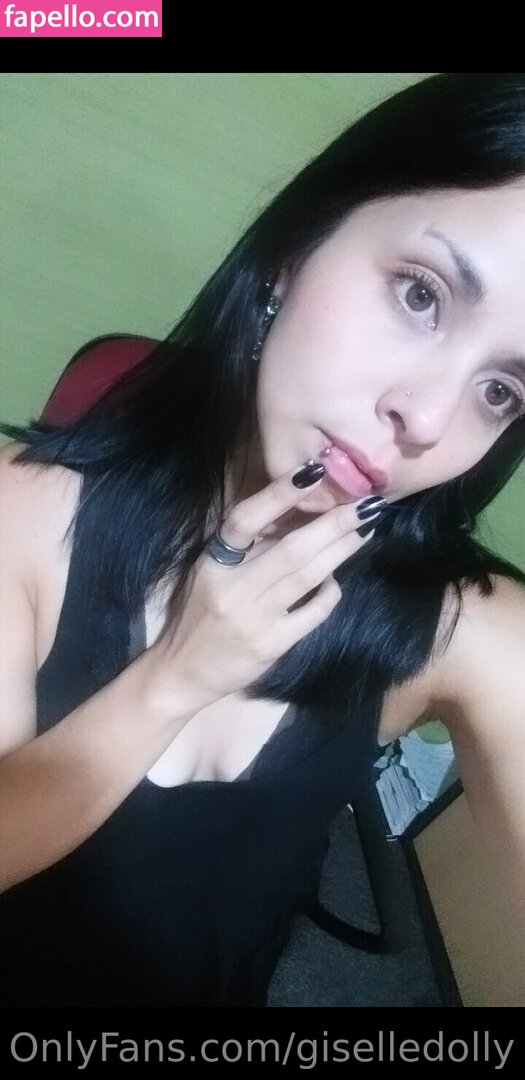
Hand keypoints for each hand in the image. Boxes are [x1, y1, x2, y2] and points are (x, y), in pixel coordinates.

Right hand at [147, 461, 384, 709]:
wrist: (181, 672)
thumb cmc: (197, 614)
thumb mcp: (210, 571)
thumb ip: (245, 546)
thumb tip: (295, 511)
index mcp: (213, 562)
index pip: (245, 520)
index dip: (278, 494)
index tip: (314, 471)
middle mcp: (232, 588)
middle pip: (291, 549)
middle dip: (335, 524)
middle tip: (368, 505)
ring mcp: (253, 619)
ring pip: (307, 577)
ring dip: (341, 551)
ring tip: (366, 530)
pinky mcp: (271, 646)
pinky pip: (312, 613)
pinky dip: (330, 593)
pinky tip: (337, 580)